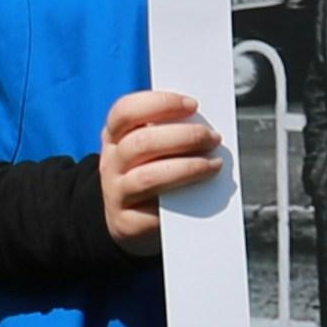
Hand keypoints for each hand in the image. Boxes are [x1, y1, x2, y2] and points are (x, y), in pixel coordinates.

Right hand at [97, 89, 225, 253]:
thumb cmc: (150, 174)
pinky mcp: (127, 222)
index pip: (125, 111)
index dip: (159, 104)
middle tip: (212, 138)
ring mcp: (116, 193)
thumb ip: (170, 132)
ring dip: (188, 167)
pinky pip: (155, 211)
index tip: (192, 105)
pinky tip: (202, 190)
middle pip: (141, 142)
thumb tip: (205, 123)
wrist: (130, 222)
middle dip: (184, 136)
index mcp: (115, 136)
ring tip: (214, 164)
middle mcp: (111, 163)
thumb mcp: (152, 149)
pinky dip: (182, 197)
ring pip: (149, 176)